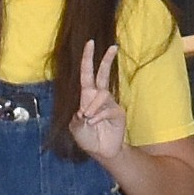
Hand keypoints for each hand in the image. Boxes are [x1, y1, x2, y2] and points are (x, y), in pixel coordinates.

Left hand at [70, 40, 126, 160]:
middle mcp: (100, 97)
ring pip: (102, 94)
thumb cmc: (87, 137)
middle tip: (114, 47)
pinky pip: (107, 109)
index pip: (87, 74)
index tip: (90, 43)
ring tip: (88, 118)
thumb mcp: (75, 127)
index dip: (88, 59)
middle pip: (103, 74)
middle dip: (107, 60)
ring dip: (92, 106)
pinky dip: (98, 116)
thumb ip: (77, 116)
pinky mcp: (118, 113)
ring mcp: (110, 104)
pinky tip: (94, 123)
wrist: (101, 151)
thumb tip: (85, 109)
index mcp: (87, 96)